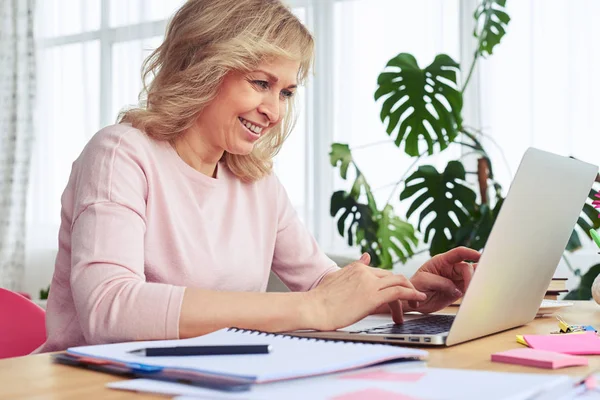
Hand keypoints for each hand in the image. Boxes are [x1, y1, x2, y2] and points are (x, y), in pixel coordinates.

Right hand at [309, 254, 426, 330]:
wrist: (312, 308)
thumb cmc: (320, 299)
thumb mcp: (337, 277)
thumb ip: (354, 267)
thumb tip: (366, 256)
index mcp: (357, 268)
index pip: (382, 273)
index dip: (392, 283)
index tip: (399, 292)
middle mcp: (365, 271)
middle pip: (393, 277)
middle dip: (405, 287)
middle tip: (411, 299)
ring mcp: (369, 283)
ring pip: (399, 282)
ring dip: (411, 292)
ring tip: (418, 301)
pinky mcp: (372, 296)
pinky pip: (399, 292)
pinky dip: (412, 294)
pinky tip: (419, 299)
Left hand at [406, 247, 479, 313]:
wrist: (413, 300)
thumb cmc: (415, 286)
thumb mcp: (424, 281)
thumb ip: (441, 282)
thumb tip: (456, 289)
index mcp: (441, 261)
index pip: (458, 253)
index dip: (470, 253)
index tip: (479, 256)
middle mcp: (451, 268)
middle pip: (467, 267)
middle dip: (471, 276)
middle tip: (468, 288)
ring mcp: (455, 279)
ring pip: (471, 277)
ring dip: (474, 283)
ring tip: (472, 291)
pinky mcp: (458, 290)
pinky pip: (469, 289)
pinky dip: (473, 291)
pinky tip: (472, 295)